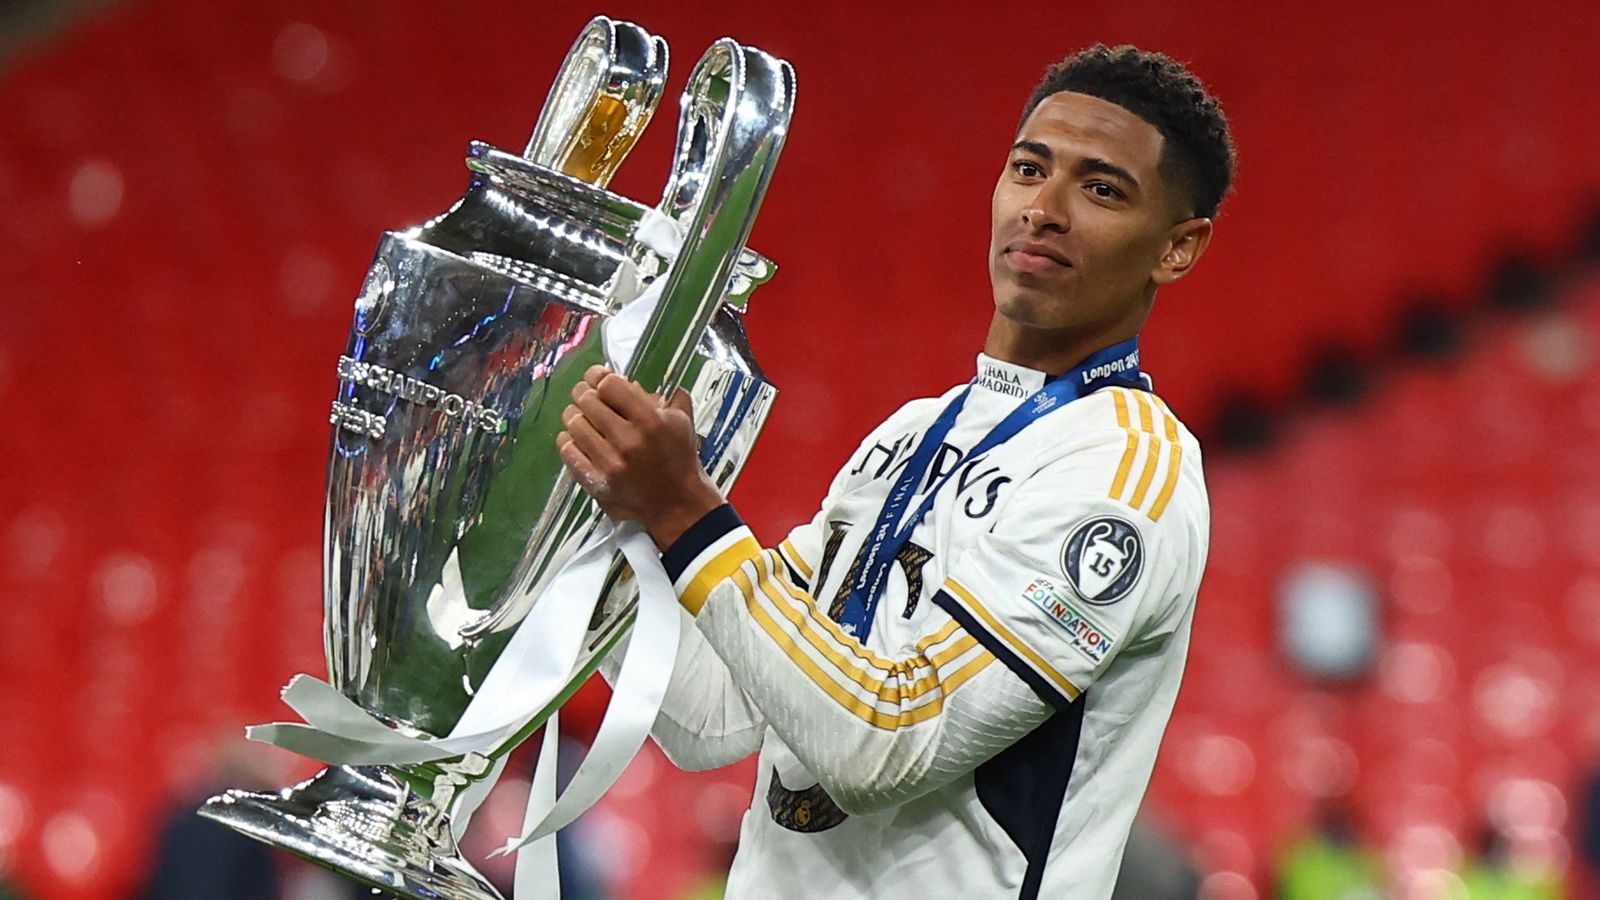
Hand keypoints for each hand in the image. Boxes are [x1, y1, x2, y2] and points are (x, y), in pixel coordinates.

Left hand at [557, 365, 724, 548]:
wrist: (677, 503)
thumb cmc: (679, 458)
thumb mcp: (681, 420)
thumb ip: (663, 395)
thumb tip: (632, 382)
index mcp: (650, 421)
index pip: (608, 385)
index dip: (599, 376)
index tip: (597, 376)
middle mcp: (628, 440)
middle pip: (587, 401)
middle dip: (584, 392)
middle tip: (586, 394)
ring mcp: (609, 463)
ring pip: (574, 423)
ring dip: (574, 415)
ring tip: (580, 416)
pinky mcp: (596, 482)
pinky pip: (568, 451)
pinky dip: (568, 440)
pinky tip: (575, 438)